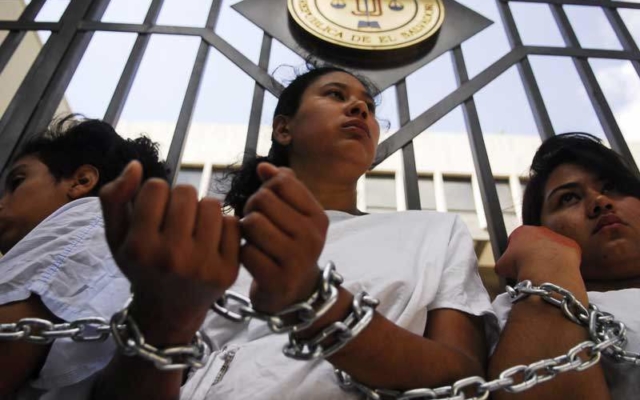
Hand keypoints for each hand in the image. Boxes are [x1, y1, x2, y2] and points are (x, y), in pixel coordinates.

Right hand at [99, 161, 240, 340]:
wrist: (169, 310)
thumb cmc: (142, 266)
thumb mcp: (116, 236)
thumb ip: (114, 198)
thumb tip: (136, 165)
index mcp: (140, 247)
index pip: (156, 187)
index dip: (156, 195)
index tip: (155, 213)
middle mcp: (172, 258)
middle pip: (186, 192)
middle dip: (180, 200)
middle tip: (176, 221)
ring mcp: (203, 265)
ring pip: (212, 203)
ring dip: (203, 210)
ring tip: (193, 228)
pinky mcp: (228, 271)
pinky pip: (233, 223)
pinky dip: (223, 226)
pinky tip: (211, 241)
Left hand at [240, 163, 328, 313]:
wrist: (296, 294)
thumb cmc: (291, 247)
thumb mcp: (295, 215)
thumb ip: (282, 187)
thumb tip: (263, 166)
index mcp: (318, 216)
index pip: (282, 182)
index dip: (265, 189)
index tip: (267, 205)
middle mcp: (312, 237)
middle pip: (263, 200)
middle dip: (251, 209)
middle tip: (255, 224)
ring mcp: (296, 259)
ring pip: (252, 223)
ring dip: (245, 231)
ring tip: (253, 240)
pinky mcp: (277, 279)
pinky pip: (245, 251)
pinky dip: (243, 254)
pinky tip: (253, 261)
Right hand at [496, 225, 581, 281]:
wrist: (546, 270)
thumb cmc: (521, 266)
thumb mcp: (501, 266)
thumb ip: (502, 264)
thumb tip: (503, 269)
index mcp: (521, 231)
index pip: (516, 241)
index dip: (514, 254)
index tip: (516, 264)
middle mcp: (540, 230)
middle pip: (535, 243)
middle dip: (532, 254)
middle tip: (530, 269)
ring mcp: (557, 237)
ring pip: (551, 249)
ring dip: (548, 258)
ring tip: (544, 273)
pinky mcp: (572, 245)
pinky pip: (565, 256)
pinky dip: (561, 263)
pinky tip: (556, 272)